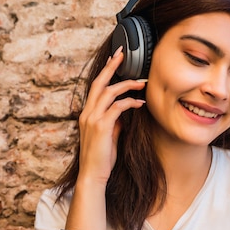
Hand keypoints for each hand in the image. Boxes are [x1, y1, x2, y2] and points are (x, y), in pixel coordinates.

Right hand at [77, 47, 145, 186]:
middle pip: (99, 82)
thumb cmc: (101, 158)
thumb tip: (123, 114)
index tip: (115, 59)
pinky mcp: (101, 127)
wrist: (93, 174)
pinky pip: (117, 108)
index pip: (95, 87)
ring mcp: (93, 119)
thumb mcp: (108, 136)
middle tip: (123, 55)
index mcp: (87, 113)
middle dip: (111, 67)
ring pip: (109, 92)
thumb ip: (114, 123)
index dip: (105, 72)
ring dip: (127, 85)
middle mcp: (87, 113)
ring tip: (142, 83)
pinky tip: (139, 103)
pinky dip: (129, 103)